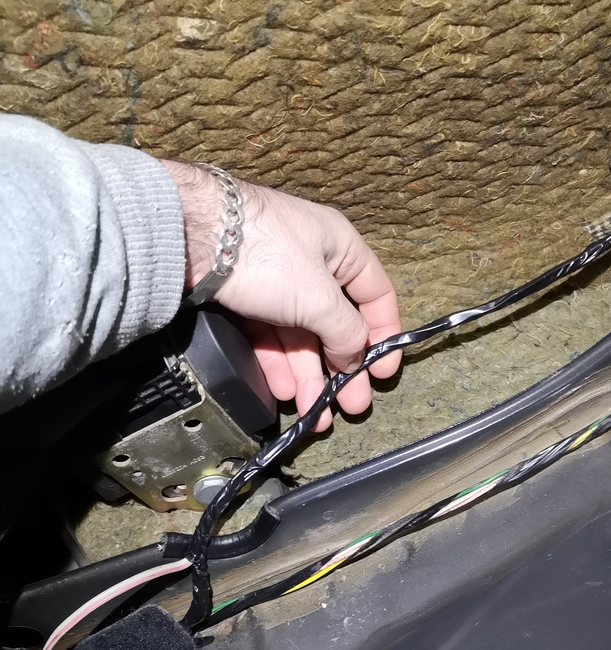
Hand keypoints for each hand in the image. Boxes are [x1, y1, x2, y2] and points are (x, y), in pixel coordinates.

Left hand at [160, 161, 401, 430]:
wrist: (188, 236)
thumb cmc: (267, 255)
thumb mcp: (319, 298)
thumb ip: (345, 332)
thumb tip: (355, 358)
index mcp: (340, 248)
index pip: (376, 295)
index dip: (384, 334)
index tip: (384, 372)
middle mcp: (312, 263)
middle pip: (337, 323)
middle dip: (344, 368)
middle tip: (353, 406)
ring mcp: (277, 280)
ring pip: (301, 335)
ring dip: (311, 376)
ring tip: (317, 413)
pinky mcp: (245, 295)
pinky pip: (270, 335)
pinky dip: (279, 363)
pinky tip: (285, 392)